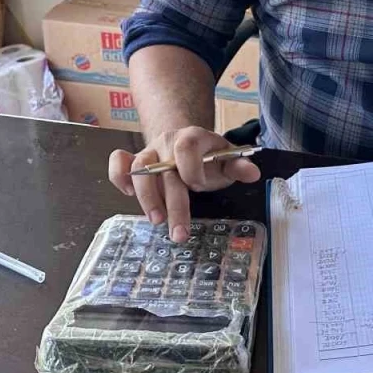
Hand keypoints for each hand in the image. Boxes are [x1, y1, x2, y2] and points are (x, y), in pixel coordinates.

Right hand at [108, 127, 260, 242]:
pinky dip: (119, 177)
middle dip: (172, 203)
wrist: (186, 141)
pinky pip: (118, 162)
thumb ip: (238, 166)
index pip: (186, 146)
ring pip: (138, 168)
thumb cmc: (208, 157)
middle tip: (179, 234)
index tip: (199, 187)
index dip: (191, 168)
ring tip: (156, 221)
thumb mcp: (226, 159)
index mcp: (192, 137)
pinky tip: (129, 194)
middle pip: (163, 169)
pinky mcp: (134, 162)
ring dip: (146, 197)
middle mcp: (167, 142)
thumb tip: (253, 174)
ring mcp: (149, 151)